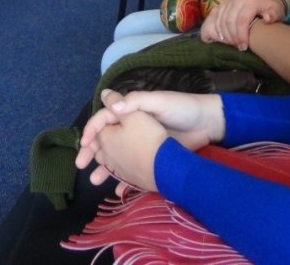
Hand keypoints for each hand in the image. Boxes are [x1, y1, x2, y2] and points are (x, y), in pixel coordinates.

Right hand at [77, 89, 224, 188]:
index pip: (105, 119)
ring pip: (118, 157)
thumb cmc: (182, 108)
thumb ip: (135, 101)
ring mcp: (142, 143)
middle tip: (81, 165)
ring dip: (105, 169)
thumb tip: (108, 100)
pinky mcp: (152, 157)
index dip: (92, 130)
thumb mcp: (159, 101)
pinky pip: (134, 169)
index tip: (84, 145)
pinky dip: (125, 180)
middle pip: (107, 140)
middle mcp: (134, 127)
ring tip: (94, 181)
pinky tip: (117, 190)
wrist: (208, 125)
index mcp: (132, 111)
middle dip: (92, 152)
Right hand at [201, 0, 282, 49]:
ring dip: (223, 36)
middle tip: (238, 48)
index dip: (241, 35)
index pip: (241, 20)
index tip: (244, 47)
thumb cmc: (271, 10)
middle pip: (228, 21)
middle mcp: (236, 0)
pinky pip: (211, 18)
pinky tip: (213, 39)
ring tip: (230, 45)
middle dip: (232, 38)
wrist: (265, 2)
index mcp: (250, 1)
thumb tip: (267, 18)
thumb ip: (273, 15)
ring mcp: (226, 3)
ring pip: (219, 21)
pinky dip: (210, 29)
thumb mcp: (276, 11)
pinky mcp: (220, 7)